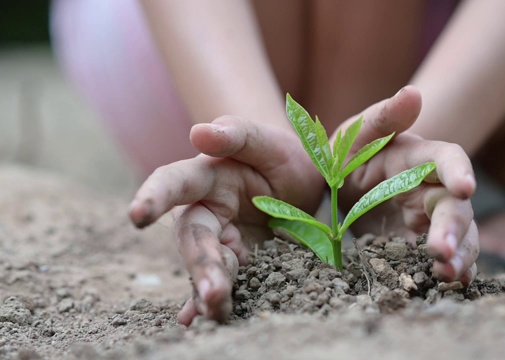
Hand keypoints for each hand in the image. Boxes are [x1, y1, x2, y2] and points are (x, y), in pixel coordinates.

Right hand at [128, 116, 324, 325]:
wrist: (301, 185)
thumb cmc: (280, 157)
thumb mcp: (268, 141)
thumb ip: (237, 134)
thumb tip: (200, 132)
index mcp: (206, 176)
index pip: (174, 183)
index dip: (155, 198)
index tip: (138, 215)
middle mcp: (205, 210)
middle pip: (193, 237)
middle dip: (199, 263)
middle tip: (212, 290)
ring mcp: (219, 239)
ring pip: (206, 264)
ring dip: (209, 289)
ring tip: (217, 311)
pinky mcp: (235, 261)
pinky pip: (222, 281)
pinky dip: (211, 302)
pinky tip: (206, 318)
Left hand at [335, 86, 478, 283]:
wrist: (337, 187)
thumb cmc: (348, 154)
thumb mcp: (354, 135)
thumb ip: (382, 118)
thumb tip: (413, 93)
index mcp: (417, 157)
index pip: (446, 157)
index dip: (458, 171)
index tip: (465, 188)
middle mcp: (431, 187)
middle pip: (454, 205)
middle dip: (453, 227)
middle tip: (442, 250)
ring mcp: (429, 218)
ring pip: (460, 234)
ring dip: (459, 254)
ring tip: (447, 274)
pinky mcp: (421, 243)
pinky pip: (448, 256)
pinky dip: (455, 269)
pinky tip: (452, 283)